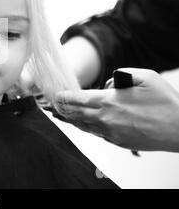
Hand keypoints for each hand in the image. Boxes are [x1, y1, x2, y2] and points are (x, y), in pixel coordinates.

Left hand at [54, 68, 178, 152]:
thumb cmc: (166, 102)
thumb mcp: (144, 76)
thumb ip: (120, 75)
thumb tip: (108, 83)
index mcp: (109, 101)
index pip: (76, 99)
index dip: (62, 97)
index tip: (54, 95)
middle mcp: (106, 119)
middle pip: (75, 114)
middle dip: (61, 109)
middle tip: (50, 106)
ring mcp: (111, 133)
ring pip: (84, 126)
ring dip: (71, 119)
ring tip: (60, 115)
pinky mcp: (118, 142)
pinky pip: (97, 133)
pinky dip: (87, 127)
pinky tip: (83, 123)